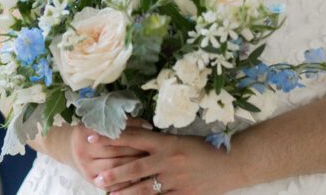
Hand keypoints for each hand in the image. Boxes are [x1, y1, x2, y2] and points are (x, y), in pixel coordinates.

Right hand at [70, 119, 149, 189]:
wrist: (70, 148)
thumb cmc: (91, 133)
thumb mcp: (101, 123)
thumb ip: (122, 123)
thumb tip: (148, 126)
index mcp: (85, 132)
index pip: (112, 135)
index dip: (132, 136)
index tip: (148, 135)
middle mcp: (83, 151)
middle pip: (114, 153)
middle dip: (135, 152)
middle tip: (151, 151)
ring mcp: (86, 168)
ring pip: (114, 169)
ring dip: (132, 167)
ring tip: (147, 163)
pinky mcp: (90, 181)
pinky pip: (111, 183)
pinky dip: (125, 181)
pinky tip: (137, 177)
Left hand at [93, 127, 247, 194]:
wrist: (232, 163)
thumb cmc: (205, 148)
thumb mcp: (180, 139)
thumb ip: (158, 142)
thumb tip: (134, 139)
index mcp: (166, 142)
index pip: (133, 137)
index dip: (112, 138)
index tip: (93, 137)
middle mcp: (168, 159)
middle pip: (135, 166)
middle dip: (114, 172)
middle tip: (97, 177)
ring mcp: (175, 179)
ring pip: (145, 187)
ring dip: (125, 191)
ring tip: (109, 194)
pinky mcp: (183, 194)